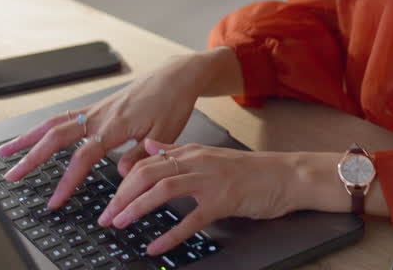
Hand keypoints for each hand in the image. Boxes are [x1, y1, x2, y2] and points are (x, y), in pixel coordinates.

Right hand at [0, 55, 203, 208]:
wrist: (174, 77)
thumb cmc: (172, 103)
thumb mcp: (165, 134)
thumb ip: (141, 155)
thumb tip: (121, 175)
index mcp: (115, 125)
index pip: (83, 156)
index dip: (67, 180)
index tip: (55, 200)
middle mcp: (99, 115)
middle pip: (56, 136)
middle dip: (31, 157)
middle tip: (11, 176)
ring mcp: (94, 109)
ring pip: (53, 123)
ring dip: (27, 138)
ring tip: (5, 152)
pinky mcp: (95, 107)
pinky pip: (63, 117)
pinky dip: (43, 127)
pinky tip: (31, 136)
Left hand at [99, 139, 299, 256]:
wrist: (286, 176)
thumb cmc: (251, 171)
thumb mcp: (210, 155)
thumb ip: (178, 152)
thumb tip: (151, 147)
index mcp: (191, 152)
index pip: (146, 162)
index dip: (122, 182)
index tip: (109, 201)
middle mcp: (197, 162)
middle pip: (147, 173)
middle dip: (121, 196)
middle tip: (106, 216)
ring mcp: (210, 180)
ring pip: (163, 190)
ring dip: (137, 208)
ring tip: (121, 224)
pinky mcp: (224, 201)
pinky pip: (191, 219)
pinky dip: (170, 234)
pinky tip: (156, 246)